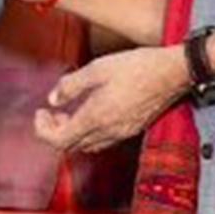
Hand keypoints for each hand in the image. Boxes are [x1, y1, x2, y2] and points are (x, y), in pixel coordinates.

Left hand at [33, 46, 188, 153]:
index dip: (43, 129)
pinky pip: (103, 141)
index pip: (59, 140)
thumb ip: (70, 85)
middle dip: (55, 131)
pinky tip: (89, 113)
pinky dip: (88, 133)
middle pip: (71, 146)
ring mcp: (122, 133)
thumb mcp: (97, 68)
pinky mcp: (132, 130)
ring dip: (71, 133)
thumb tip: (52, 99)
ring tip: (67, 112)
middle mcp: (109, 131)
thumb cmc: (138, 66)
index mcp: (96, 117)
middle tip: (50, 112)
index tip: (40, 112)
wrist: (173, 72)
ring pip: (87, 146)